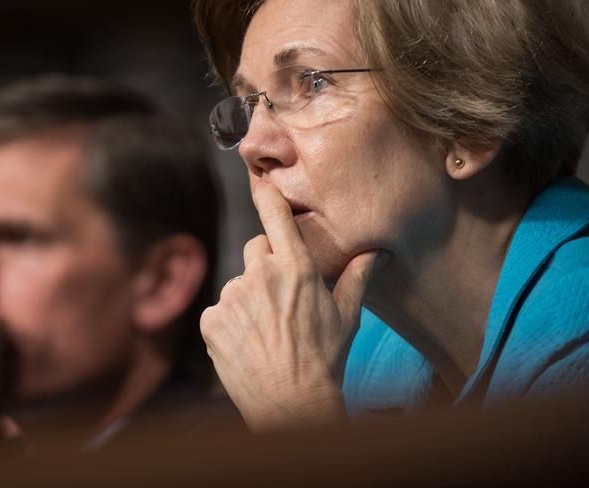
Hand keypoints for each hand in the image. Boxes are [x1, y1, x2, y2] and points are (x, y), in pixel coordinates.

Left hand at [199, 182, 386, 431]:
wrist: (291, 404)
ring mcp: (232, 297)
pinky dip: (229, 323)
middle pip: (257, 250)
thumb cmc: (325, 359)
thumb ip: (357, 277)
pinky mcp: (210, 320)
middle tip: (282, 300)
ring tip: (268, 332)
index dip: (268, 197)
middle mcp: (260, 275)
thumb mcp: (347, 316)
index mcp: (296, 268)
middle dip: (267, 266)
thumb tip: (377, 251)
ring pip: (238, 284)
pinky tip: (248, 344)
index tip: (262, 183)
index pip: (276, 217)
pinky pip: (219, 310)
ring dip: (248, 299)